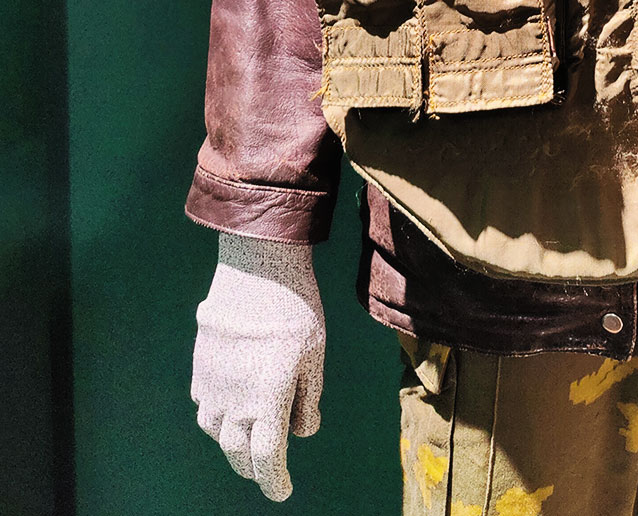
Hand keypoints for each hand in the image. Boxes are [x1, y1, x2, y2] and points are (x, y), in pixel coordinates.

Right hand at [192, 232, 324, 499]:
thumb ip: (309, 398)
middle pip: (238, 452)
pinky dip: (217, 414)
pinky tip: (230, 405)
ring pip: (215, 431)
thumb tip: (302, 432)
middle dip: (253, 468)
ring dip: (232, 442)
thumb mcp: (315, 355)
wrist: (258, 266)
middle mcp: (234, 399)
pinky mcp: (201, 365)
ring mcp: (212, 382)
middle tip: (268, 471)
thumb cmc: (295, 308)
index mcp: (268, 400)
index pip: (267, 459)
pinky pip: (204, 403)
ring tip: (247, 439)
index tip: (282, 492)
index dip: (274, 482)